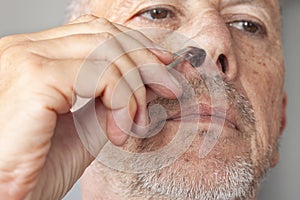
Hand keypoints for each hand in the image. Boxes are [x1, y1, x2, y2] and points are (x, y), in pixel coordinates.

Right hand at [0, 15, 180, 198]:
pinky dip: (122, 100)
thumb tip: (141, 80)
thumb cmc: (36, 168)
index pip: (94, 32)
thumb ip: (109, 98)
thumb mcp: (84, 126)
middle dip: (145, 62)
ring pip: (107, 51)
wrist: (6, 198)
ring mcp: (26, 59)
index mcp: (34, 56)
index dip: (134, 46)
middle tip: (167, 88)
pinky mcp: (35, 78)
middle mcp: (25, 49)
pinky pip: (101, 74)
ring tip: (137, 123)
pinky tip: (119, 131)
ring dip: (135, 88)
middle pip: (104, 36)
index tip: (161, 67)